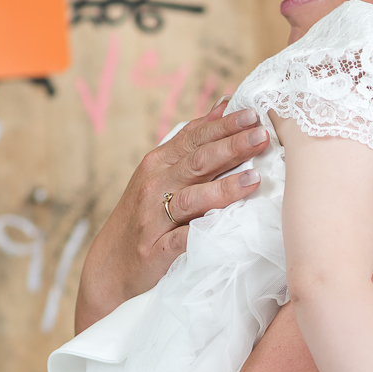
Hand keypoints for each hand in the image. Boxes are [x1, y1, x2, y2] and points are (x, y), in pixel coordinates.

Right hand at [75, 101, 270, 329]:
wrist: (110, 265)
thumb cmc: (146, 216)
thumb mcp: (162, 174)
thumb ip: (192, 143)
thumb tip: (225, 106)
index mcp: (158, 163)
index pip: (194, 138)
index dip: (224, 125)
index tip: (253, 114)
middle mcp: (154, 185)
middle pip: (197, 161)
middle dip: (231, 146)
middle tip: (262, 134)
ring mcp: (154, 218)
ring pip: (192, 198)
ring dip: (224, 187)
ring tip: (254, 177)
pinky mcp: (157, 250)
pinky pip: (184, 239)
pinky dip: (205, 231)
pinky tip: (228, 226)